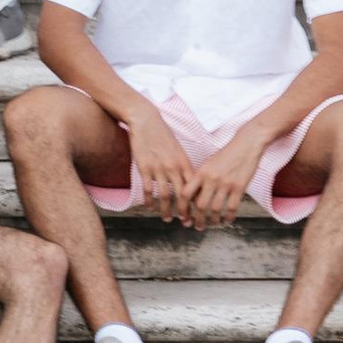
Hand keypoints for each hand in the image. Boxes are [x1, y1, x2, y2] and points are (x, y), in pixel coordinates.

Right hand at [124, 103, 197, 223]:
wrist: (146, 120)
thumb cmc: (163, 135)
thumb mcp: (177, 149)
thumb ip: (183, 166)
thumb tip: (190, 183)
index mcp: (183, 162)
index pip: (193, 187)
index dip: (196, 202)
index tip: (198, 213)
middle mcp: (173, 166)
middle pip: (182, 195)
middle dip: (184, 211)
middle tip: (185, 222)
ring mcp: (158, 168)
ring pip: (165, 196)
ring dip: (166, 210)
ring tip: (167, 219)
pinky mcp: (145, 167)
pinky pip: (149, 190)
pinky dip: (150, 201)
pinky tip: (150, 207)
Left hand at [184, 127, 266, 227]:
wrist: (246, 144)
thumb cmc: (227, 155)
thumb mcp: (209, 163)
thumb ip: (201, 179)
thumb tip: (194, 198)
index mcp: (202, 171)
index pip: (186, 193)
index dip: (183, 207)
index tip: (184, 216)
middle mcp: (212, 178)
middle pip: (200, 205)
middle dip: (198, 219)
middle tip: (198, 226)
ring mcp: (226, 183)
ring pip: (216, 210)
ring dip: (214, 221)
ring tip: (214, 223)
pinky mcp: (239, 187)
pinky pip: (232, 208)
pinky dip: (228, 217)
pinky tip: (227, 219)